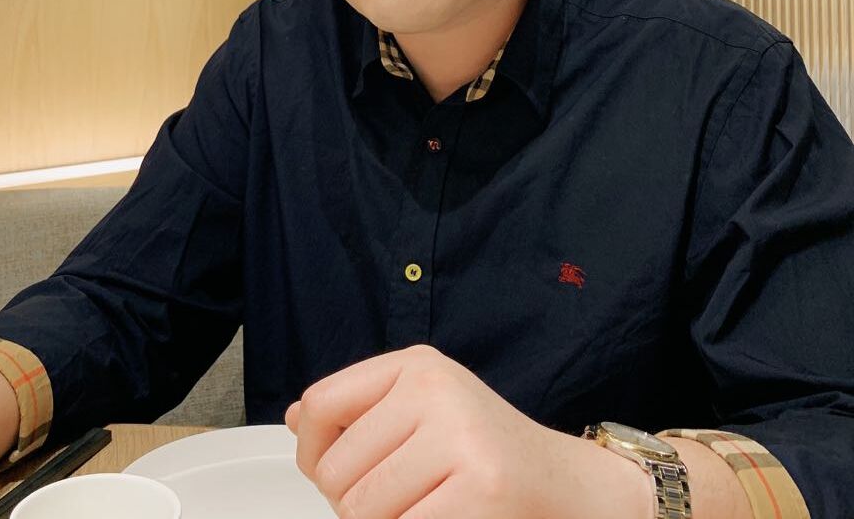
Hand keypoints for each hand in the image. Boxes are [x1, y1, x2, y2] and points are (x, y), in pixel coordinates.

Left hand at [285, 345, 651, 518]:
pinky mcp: (482, 486)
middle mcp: (435, 388)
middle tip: (397, 505)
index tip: (330, 474)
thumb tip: (295, 419)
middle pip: (338, 470)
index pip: (321, 403)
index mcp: (416, 364)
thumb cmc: (490, 453)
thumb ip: (360, 413)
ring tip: (422, 511)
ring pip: (363, 509)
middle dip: (352, 505)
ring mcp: (460, 435)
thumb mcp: (424, 412)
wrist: (572, 486)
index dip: (313, 452)